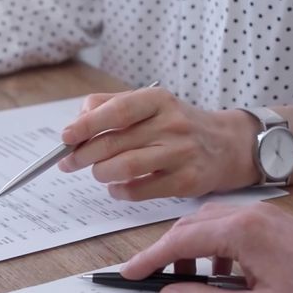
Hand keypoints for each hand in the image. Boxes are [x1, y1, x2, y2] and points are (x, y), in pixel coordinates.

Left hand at [57, 87, 258, 199]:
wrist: (227, 145)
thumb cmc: (176, 124)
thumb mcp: (149, 105)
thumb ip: (110, 106)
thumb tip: (76, 123)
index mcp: (158, 100)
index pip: (116, 111)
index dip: (85, 125)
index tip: (65, 137)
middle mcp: (172, 124)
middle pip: (114, 142)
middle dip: (83, 155)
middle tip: (68, 162)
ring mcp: (181, 153)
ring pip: (124, 167)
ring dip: (101, 173)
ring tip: (98, 173)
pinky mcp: (187, 180)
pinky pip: (140, 190)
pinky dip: (120, 191)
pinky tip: (117, 187)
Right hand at [122, 202, 292, 292]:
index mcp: (243, 231)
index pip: (179, 240)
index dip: (149, 259)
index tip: (129, 273)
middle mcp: (252, 214)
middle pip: (190, 226)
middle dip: (166, 253)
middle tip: (150, 279)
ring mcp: (266, 216)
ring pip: (209, 224)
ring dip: (191, 249)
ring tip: (187, 281)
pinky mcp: (277, 224)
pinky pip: (232, 227)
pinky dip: (215, 247)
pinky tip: (221, 274)